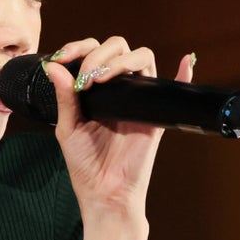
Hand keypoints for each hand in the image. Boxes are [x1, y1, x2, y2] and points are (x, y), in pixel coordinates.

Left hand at [38, 36, 196, 216]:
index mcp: (96, 88)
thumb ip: (64, 97)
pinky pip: (175, 88)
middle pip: (118, 47)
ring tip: (100, 79)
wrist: (104, 192)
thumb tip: (53, 67)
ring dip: (121, 60)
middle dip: (98, 54)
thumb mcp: (68, 128)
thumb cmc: (85, 164)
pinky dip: (185, 72)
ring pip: (141, 58)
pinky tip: (186, 60)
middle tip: (86, 78)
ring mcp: (139, 98)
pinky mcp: (155, 114)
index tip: (60, 59)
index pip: (92, 51)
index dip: (77, 48)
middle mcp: (118, 88)